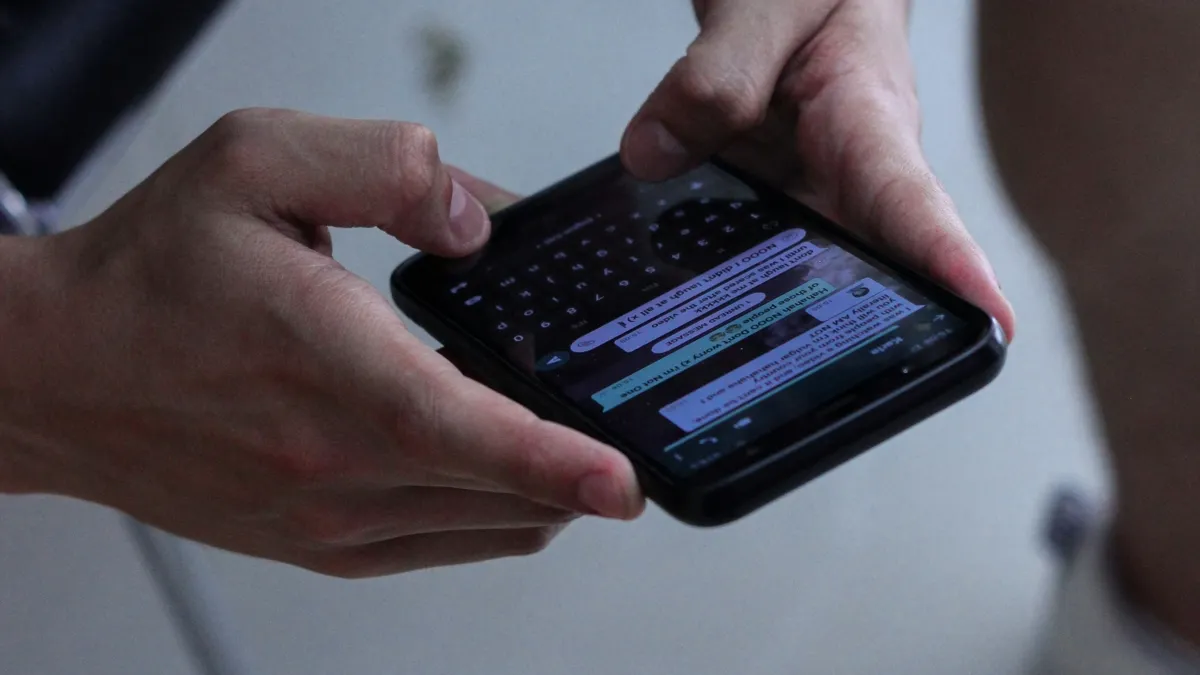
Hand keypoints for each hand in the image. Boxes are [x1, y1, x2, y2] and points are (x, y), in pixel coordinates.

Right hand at [0, 109, 642, 577]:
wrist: (59, 372)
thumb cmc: (151, 274)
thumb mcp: (258, 162)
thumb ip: (387, 167)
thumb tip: (479, 221)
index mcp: (324, 367)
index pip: (459, 430)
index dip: (553, 460)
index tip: (623, 481)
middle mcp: (329, 466)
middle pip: (500, 490)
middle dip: (578, 458)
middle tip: (611, 408)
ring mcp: (327, 521)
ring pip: (487, 527)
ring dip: (545, 486)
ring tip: (561, 430)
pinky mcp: (322, 548)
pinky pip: (446, 546)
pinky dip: (498, 512)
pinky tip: (503, 468)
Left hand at [622, 0, 1015, 338]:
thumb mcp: (761, 9)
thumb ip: (713, 75)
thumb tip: (654, 153)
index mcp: (870, 120)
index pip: (913, 201)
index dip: (950, 264)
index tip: (990, 318)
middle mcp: (854, 177)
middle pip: (866, 272)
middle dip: (846, 336)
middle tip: (812, 392)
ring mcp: (817, 200)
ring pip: (802, 276)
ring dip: (770, 321)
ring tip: (721, 376)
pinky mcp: (778, 207)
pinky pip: (755, 255)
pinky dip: (720, 283)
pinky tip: (677, 313)